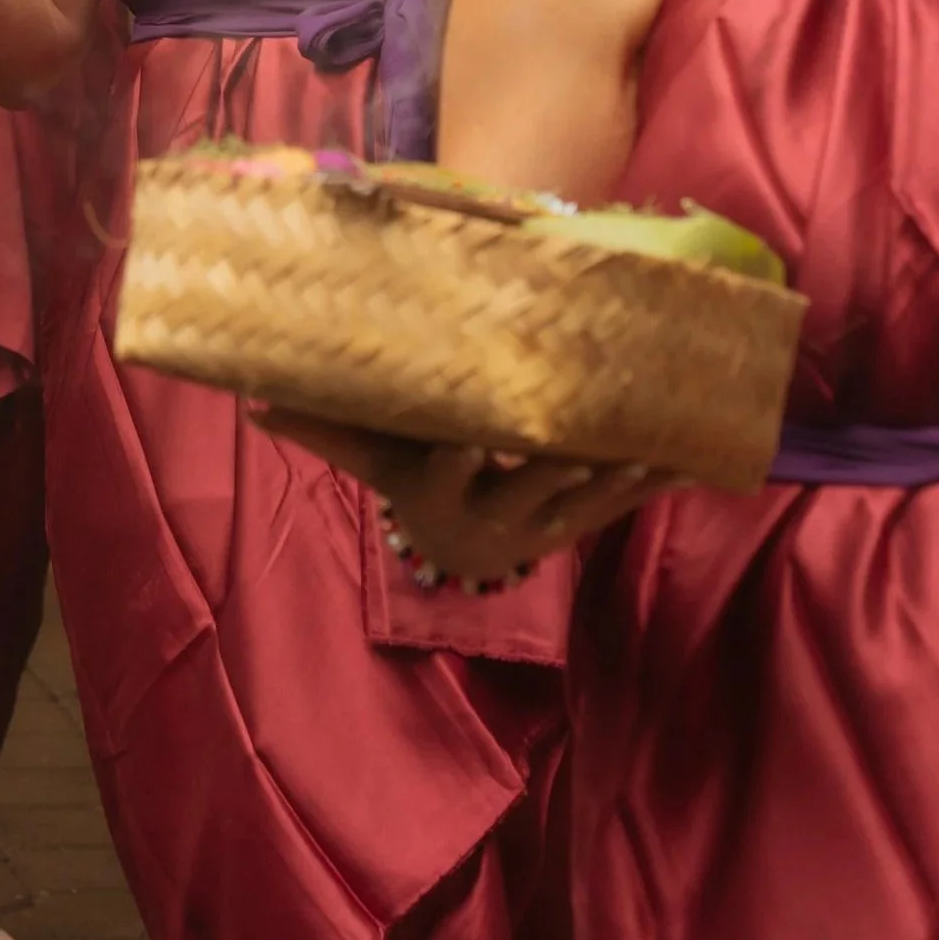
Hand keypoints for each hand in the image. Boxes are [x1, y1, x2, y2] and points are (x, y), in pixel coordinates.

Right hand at [258, 413, 666, 585]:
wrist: (459, 539)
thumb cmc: (408, 475)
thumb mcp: (368, 454)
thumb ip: (320, 428)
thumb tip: (248, 400)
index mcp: (437, 499)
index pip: (441, 476)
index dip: (455, 459)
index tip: (468, 434)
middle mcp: (492, 520)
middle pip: (524, 492)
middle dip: (552, 467)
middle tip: (576, 439)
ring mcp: (542, 526)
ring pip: (584, 502)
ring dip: (617, 477)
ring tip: (650, 447)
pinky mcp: (579, 522)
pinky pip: (620, 505)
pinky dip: (653, 482)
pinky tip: (689, 458)